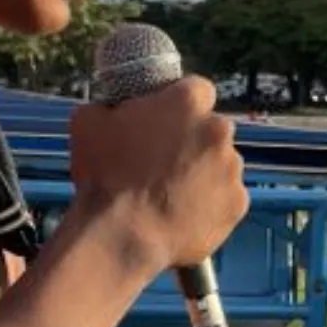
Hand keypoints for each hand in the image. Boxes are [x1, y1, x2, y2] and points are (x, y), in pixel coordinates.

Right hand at [69, 76, 246, 270]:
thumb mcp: (88, 123)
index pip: (197, 89)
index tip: (166, 121)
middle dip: (194, 141)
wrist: (122, 236)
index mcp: (187, 102)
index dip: (180, 105)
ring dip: (204, 173)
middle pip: (212, 129)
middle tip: (165, 163)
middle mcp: (219, 129)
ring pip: (222, 165)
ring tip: (171, 195)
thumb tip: (114, 110)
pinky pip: (226, 199)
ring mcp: (232, 169)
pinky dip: (210, 205)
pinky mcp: (238, 204)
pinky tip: (183, 215)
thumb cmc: (104, 175)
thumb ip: (112, 107)